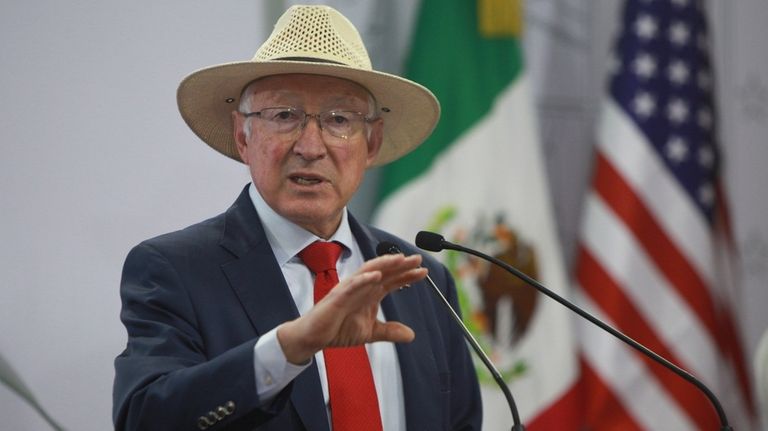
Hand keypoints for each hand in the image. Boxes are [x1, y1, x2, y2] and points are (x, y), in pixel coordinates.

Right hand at [276, 253, 427, 363]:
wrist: (314, 337)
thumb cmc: (338, 329)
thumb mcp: (370, 333)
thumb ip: (389, 331)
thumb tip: (411, 335)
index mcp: (370, 294)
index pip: (392, 281)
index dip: (407, 275)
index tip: (424, 272)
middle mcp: (361, 287)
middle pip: (383, 272)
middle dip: (400, 265)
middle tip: (417, 258)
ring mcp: (349, 290)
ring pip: (368, 272)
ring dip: (384, 265)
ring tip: (399, 259)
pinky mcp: (337, 297)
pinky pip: (351, 286)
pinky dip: (363, 279)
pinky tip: (376, 275)